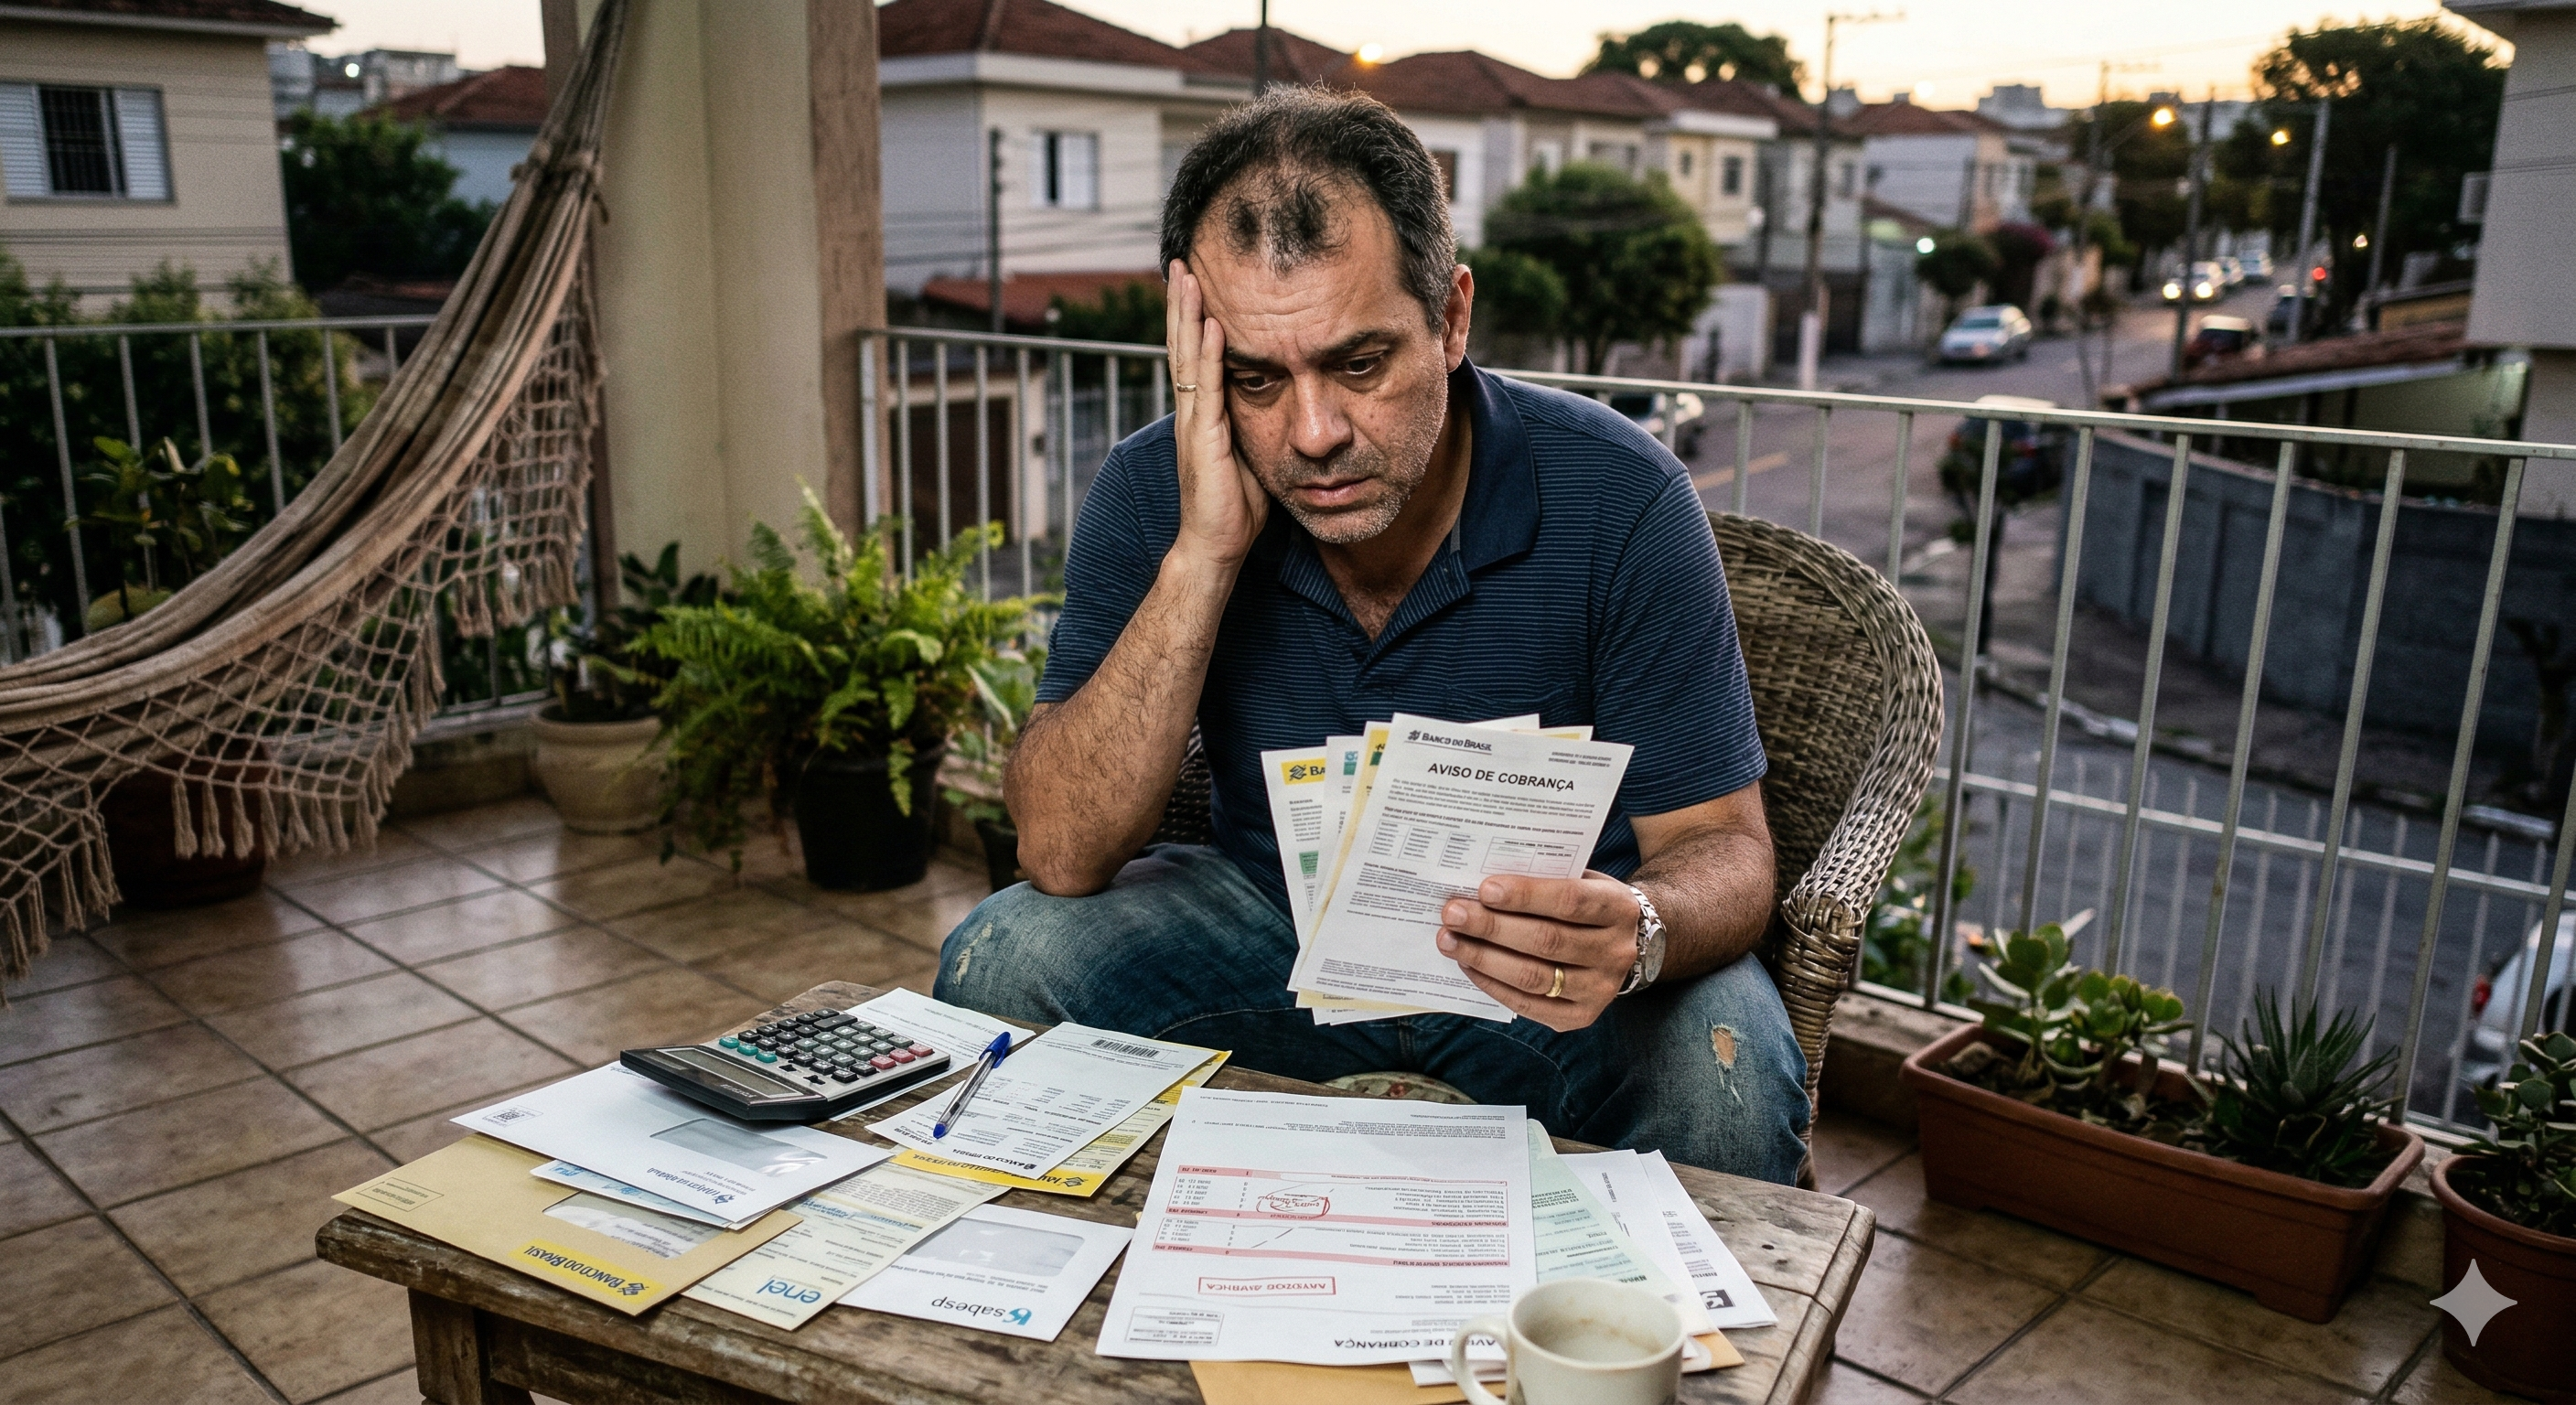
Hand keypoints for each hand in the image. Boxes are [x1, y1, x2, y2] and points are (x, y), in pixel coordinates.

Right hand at [1165, 260, 1267, 569]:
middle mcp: (1192, 412)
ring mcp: (1194, 423)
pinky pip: (1207, 389)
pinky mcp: (1204, 438)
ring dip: (1188, 316)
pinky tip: (1214, 326)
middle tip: (1180, 262)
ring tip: (1187, 278)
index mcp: (1202, 414)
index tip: (1194, 282)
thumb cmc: (1234, 510)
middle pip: (1183, 345)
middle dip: (1181, 303)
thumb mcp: (1251, 456)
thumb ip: (1254, 427)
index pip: (1194, 355)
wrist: (1214, 547)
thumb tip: (1278, 406)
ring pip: (1188, 358)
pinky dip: (1210, 355)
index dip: (1193, 318)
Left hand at [1437, 871, 1642, 1031]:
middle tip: (1453, 914)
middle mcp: (1616, 952)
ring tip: (1449, 939)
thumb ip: (1543, 879)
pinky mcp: (1581, 1016)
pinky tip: (1468, 964)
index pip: (1570, 901)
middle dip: (1492, 927)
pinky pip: (1528, 1004)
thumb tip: (1482, 886)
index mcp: (1619, 908)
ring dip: (1484, 957)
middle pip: (1547, 941)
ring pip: (1534, 977)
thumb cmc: (1586, 903)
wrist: (1622, 944)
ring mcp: (1601, 989)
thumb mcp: (1580, 880)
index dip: (1526, 896)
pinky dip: (1492, 984)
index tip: (1484, 889)